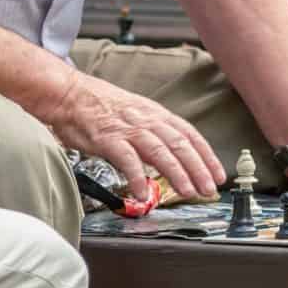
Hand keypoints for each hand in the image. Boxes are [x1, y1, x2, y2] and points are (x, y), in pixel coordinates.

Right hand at [44, 70, 223, 202]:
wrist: (69, 94)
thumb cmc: (100, 106)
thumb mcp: (136, 113)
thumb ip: (154, 133)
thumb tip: (171, 157)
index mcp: (156, 114)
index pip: (190, 135)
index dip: (207, 155)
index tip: (218, 174)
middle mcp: (147, 120)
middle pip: (180, 144)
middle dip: (199, 168)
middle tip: (209, 189)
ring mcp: (128, 129)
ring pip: (160, 152)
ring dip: (177, 173)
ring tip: (187, 191)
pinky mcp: (108, 139)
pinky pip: (127, 160)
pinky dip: (138, 177)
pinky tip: (143, 193)